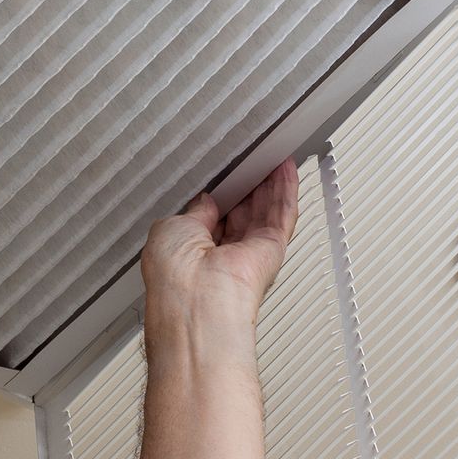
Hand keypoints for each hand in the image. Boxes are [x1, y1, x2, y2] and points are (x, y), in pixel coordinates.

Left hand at [141, 159, 300, 330]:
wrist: (197, 303)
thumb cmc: (173, 276)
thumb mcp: (171, 228)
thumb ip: (192, 211)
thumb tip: (206, 200)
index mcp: (191, 251)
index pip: (210, 218)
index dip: (220, 193)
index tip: (226, 172)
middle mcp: (222, 254)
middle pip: (242, 212)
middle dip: (247, 185)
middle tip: (252, 158)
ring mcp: (249, 252)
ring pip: (265, 211)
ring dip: (270, 183)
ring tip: (272, 155)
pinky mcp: (271, 249)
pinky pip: (282, 215)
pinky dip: (286, 190)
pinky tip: (286, 169)